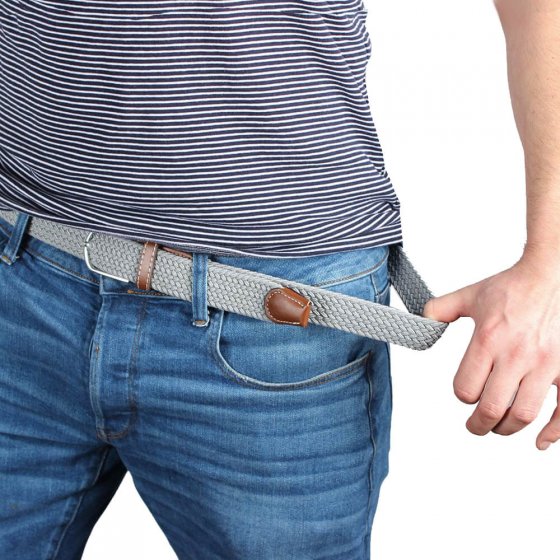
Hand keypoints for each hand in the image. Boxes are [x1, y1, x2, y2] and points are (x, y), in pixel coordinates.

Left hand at [422, 252, 559, 449]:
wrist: (551, 274)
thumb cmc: (512, 287)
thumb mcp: (469, 295)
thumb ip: (441, 309)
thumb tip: (421, 321)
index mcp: (488, 339)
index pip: (466, 388)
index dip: (462, 396)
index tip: (465, 394)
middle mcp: (516, 354)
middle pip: (492, 408)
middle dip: (479, 424)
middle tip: (475, 426)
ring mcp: (545, 364)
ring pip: (523, 414)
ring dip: (507, 428)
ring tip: (499, 427)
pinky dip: (554, 432)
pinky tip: (541, 441)